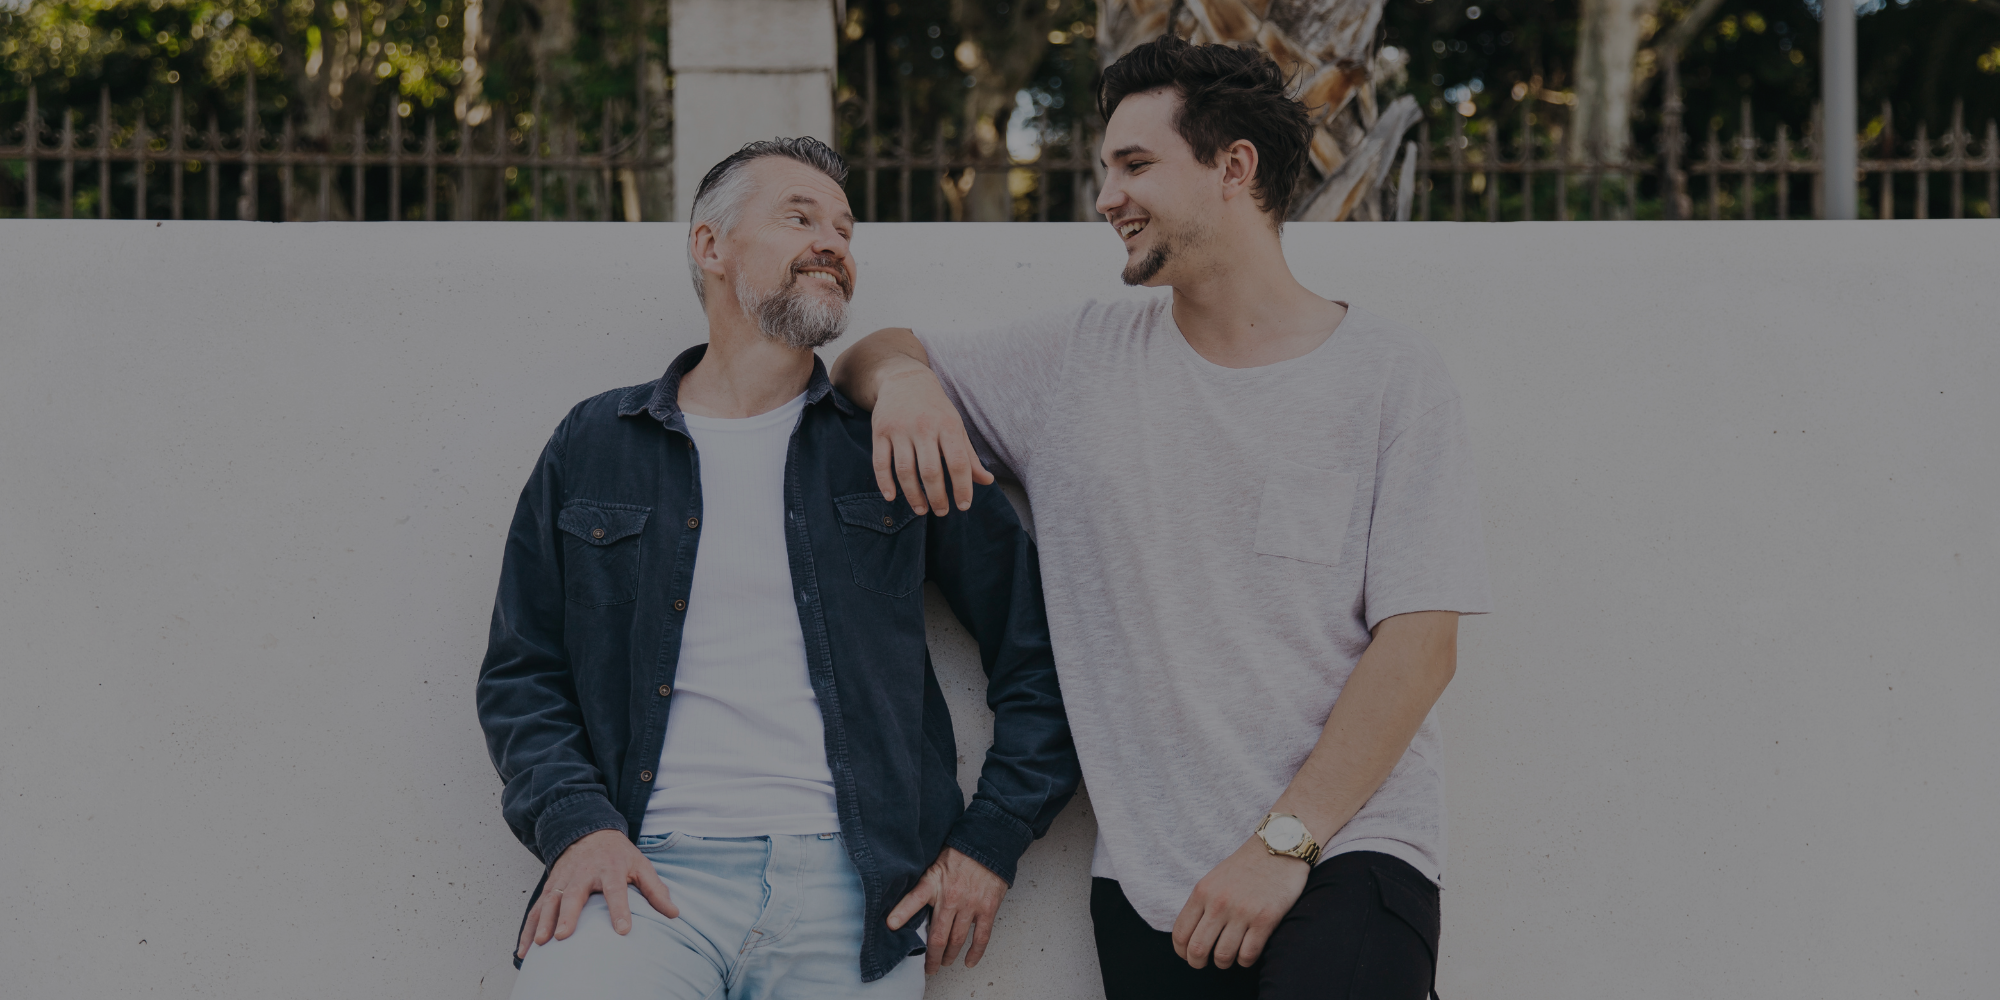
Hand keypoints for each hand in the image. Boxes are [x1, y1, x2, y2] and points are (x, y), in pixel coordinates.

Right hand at [516, 829, 676, 958]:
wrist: (589, 832)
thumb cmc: (619, 855)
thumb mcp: (641, 865)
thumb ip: (656, 890)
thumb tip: (675, 914)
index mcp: (610, 869)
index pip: (616, 890)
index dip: (620, 910)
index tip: (623, 930)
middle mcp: (584, 874)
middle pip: (574, 894)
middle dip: (568, 915)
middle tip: (563, 935)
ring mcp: (563, 880)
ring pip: (550, 901)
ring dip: (544, 923)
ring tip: (542, 944)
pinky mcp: (550, 887)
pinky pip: (537, 909)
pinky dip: (529, 929)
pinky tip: (525, 950)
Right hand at [870, 363, 993, 515]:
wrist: (905, 379)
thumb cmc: (936, 409)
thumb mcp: (956, 427)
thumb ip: (969, 456)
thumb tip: (987, 481)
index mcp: (948, 426)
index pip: (958, 462)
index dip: (962, 487)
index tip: (963, 505)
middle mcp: (924, 427)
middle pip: (931, 471)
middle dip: (937, 497)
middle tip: (941, 512)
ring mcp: (900, 429)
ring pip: (905, 470)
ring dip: (913, 495)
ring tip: (921, 509)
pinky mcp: (880, 432)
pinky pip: (881, 462)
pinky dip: (885, 483)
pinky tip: (892, 497)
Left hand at [885, 847, 1009, 973]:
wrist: (987, 844)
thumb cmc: (960, 855)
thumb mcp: (933, 864)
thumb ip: (923, 885)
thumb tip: (905, 904)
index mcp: (935, 883)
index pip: (914, 899)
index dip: (901, 913)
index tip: (890, 925)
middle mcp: (952, 897)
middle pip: (938, 935)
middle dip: (931, 956)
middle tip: (928, 968)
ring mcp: (971, 905)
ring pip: (957, 939)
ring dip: (949, 956)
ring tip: (944, 963)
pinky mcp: (988, 908)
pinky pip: (982, 936)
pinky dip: (975, 952)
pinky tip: (968, 962)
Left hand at [1171, 837, 1309, 969]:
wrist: (1279, 846)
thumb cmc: (1246, 866)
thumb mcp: (1214, 879)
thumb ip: (1202, 904)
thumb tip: (1191, 935)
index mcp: (1202, 892)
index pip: (1180, 933)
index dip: (1182, 952)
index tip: (1188, 955)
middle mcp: (1219, 903)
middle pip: (1197, 949)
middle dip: (1198, 963)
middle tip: (1206, 963)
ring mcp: (1242, 912)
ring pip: (1223, 956)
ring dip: (1224, 963)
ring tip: (1229, 957)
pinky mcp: (1266, 919)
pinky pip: (1248, 955)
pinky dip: (1245, 961)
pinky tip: (1246, 953)